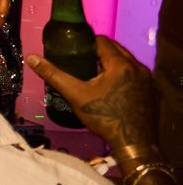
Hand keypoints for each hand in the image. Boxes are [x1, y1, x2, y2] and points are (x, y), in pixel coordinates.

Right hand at [25, 36, 158, 156]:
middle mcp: (138, 67)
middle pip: (116, 49)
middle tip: (83, 64)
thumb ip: (54, 75)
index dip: (86, 44)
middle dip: (100, 53)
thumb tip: (32, 58)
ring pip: (127, 62)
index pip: (102, 41)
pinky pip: (136, 74)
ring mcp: (148, 79)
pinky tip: (113, 90)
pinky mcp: (152, 91)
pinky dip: (124, 75)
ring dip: (113, 64)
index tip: (75, 52)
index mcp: (120, 64)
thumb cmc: (104, 117)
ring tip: (96, 76)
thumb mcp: (75, 95)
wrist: (134, 143)